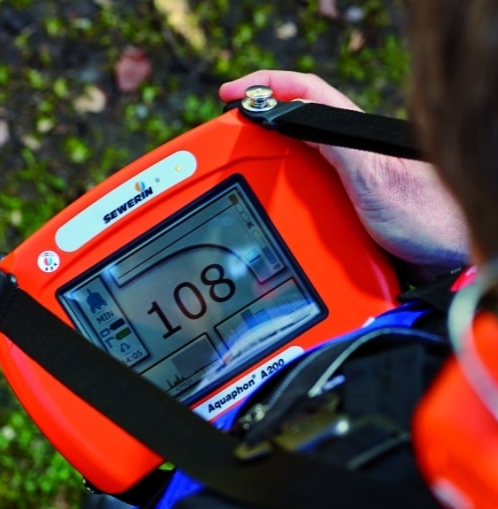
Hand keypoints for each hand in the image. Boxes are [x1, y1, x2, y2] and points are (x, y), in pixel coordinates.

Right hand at [219, 70, 472, 277]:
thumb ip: (333, 141)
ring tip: (241, 194)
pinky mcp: (345, 218)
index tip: (230, 95)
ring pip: (292, 176)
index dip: (263, 87)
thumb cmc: (428, 213)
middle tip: (223, 152)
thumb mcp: (371, 172)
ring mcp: (345, 187)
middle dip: (252, 139)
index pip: (300, 94)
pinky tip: (273, 225)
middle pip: (287, 134)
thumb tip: (288, 119)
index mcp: (351, 135)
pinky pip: (303, 211)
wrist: (451, 256)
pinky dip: (282, 214)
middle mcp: (346, 157)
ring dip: (266, 184)